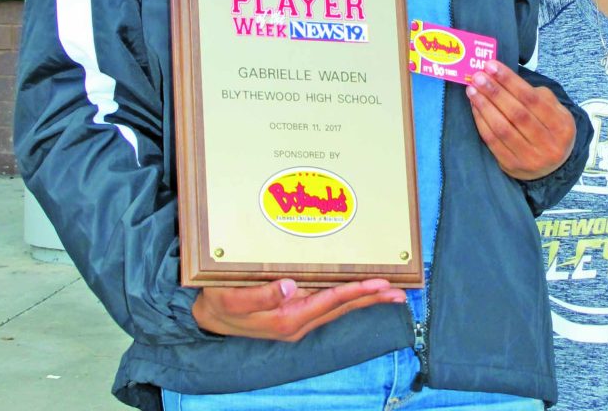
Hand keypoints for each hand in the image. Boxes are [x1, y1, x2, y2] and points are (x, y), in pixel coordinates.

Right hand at [192, 277, 406, 341]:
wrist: (206, 316)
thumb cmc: (219, 302)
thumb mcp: (232, 298)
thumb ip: (260, 296)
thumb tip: (290, 287)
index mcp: (287, 319)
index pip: (331, 302)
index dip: (357, 291)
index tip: (380, 284)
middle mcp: (298, 322)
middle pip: (343, 307)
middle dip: (372, 299)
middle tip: (400, 292)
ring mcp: (298, 319)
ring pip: (339, 308)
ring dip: (365, 300)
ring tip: (391, 294)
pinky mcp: (295, 313)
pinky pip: (329, 305)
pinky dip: (349, 298)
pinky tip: (361, 293)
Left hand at [466, 60, 576, 180]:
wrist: (554, 166)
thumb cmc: (550, 129)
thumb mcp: (556, 110)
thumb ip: (537, 95)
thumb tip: (504, 78)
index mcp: (562, 126)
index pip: (532, 99)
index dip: (510, 81)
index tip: (492, 66)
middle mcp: (548, 145)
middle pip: (516, 113)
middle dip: (494, 92)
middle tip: (478, 76)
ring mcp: (530, 159)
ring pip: (502, 128)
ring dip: (484, 106)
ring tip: (472, 89)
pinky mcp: (512, 166)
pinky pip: (492, 142)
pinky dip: (481, 122)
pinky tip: (475, 107)